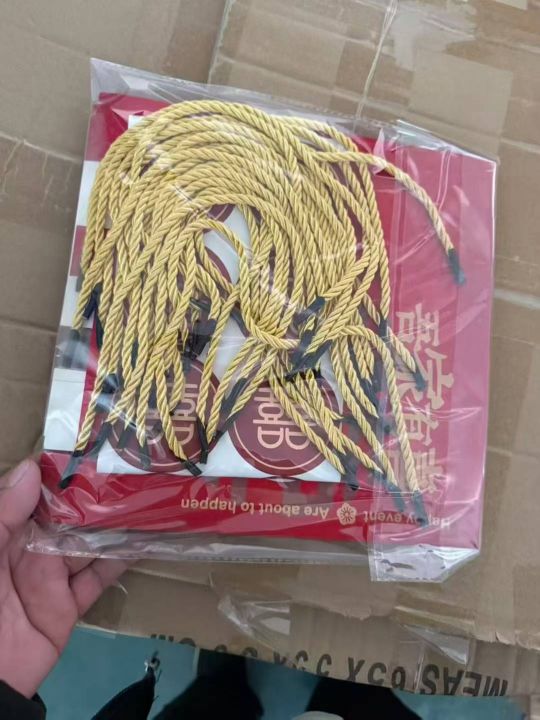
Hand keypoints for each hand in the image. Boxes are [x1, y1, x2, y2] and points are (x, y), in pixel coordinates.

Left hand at [0, 460, 127, 697]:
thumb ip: (2, 514)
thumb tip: (33, 468)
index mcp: (6, 533)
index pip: (37, 495)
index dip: (63, 472)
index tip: (94, 446)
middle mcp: (29, 550)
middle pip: (69, 517)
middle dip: (96, 494)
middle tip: (133, 467)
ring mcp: (50, 578)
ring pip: (88, 543)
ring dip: (115, 523)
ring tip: (147, 496)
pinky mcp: (68, 607)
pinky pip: (97, 580)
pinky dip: (121, 561)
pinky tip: (145, 540)